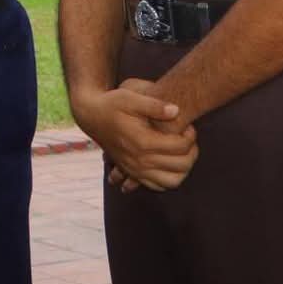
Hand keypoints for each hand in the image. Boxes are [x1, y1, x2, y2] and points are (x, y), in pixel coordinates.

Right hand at [72, 78, 197, 191]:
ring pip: (173, 181)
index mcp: (143, 141)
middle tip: (189, 138)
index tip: (188, 126)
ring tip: (184, 153)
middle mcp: (140, 160)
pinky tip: (170, 165)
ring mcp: (135, 169)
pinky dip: (169, 179)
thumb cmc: (112, 104)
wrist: (91, 115)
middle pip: (181, 164)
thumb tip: (177, 111)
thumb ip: (154, 105)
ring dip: (184, 169)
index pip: (180, 146)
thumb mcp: (130, 97)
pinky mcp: (132, 173)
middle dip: (192, 151)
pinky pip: (158, 186)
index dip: (190, 135)